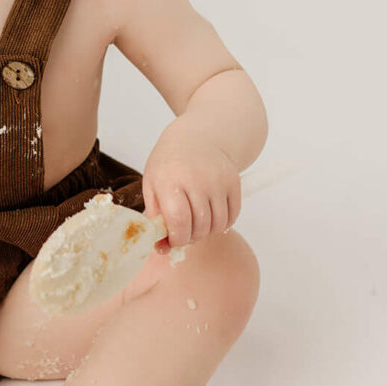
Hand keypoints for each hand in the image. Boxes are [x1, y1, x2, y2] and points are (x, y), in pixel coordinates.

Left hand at [142, 128, 240, 251]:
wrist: (197, 138)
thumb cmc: (169, 164)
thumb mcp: (152, 184)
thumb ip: (155, 215)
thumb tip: (162, 246)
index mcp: (170, 180)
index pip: (179, 220)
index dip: (177, 238)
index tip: (173, 241)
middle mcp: (197, 180)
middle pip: (199, 225)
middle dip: (191, 237)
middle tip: (184, 234)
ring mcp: (218, 181)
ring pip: (217, 224)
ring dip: (206, 232)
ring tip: (196, 224)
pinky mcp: (234, 182)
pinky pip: (232, 216)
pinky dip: (222, 224)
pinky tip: (210, 217)